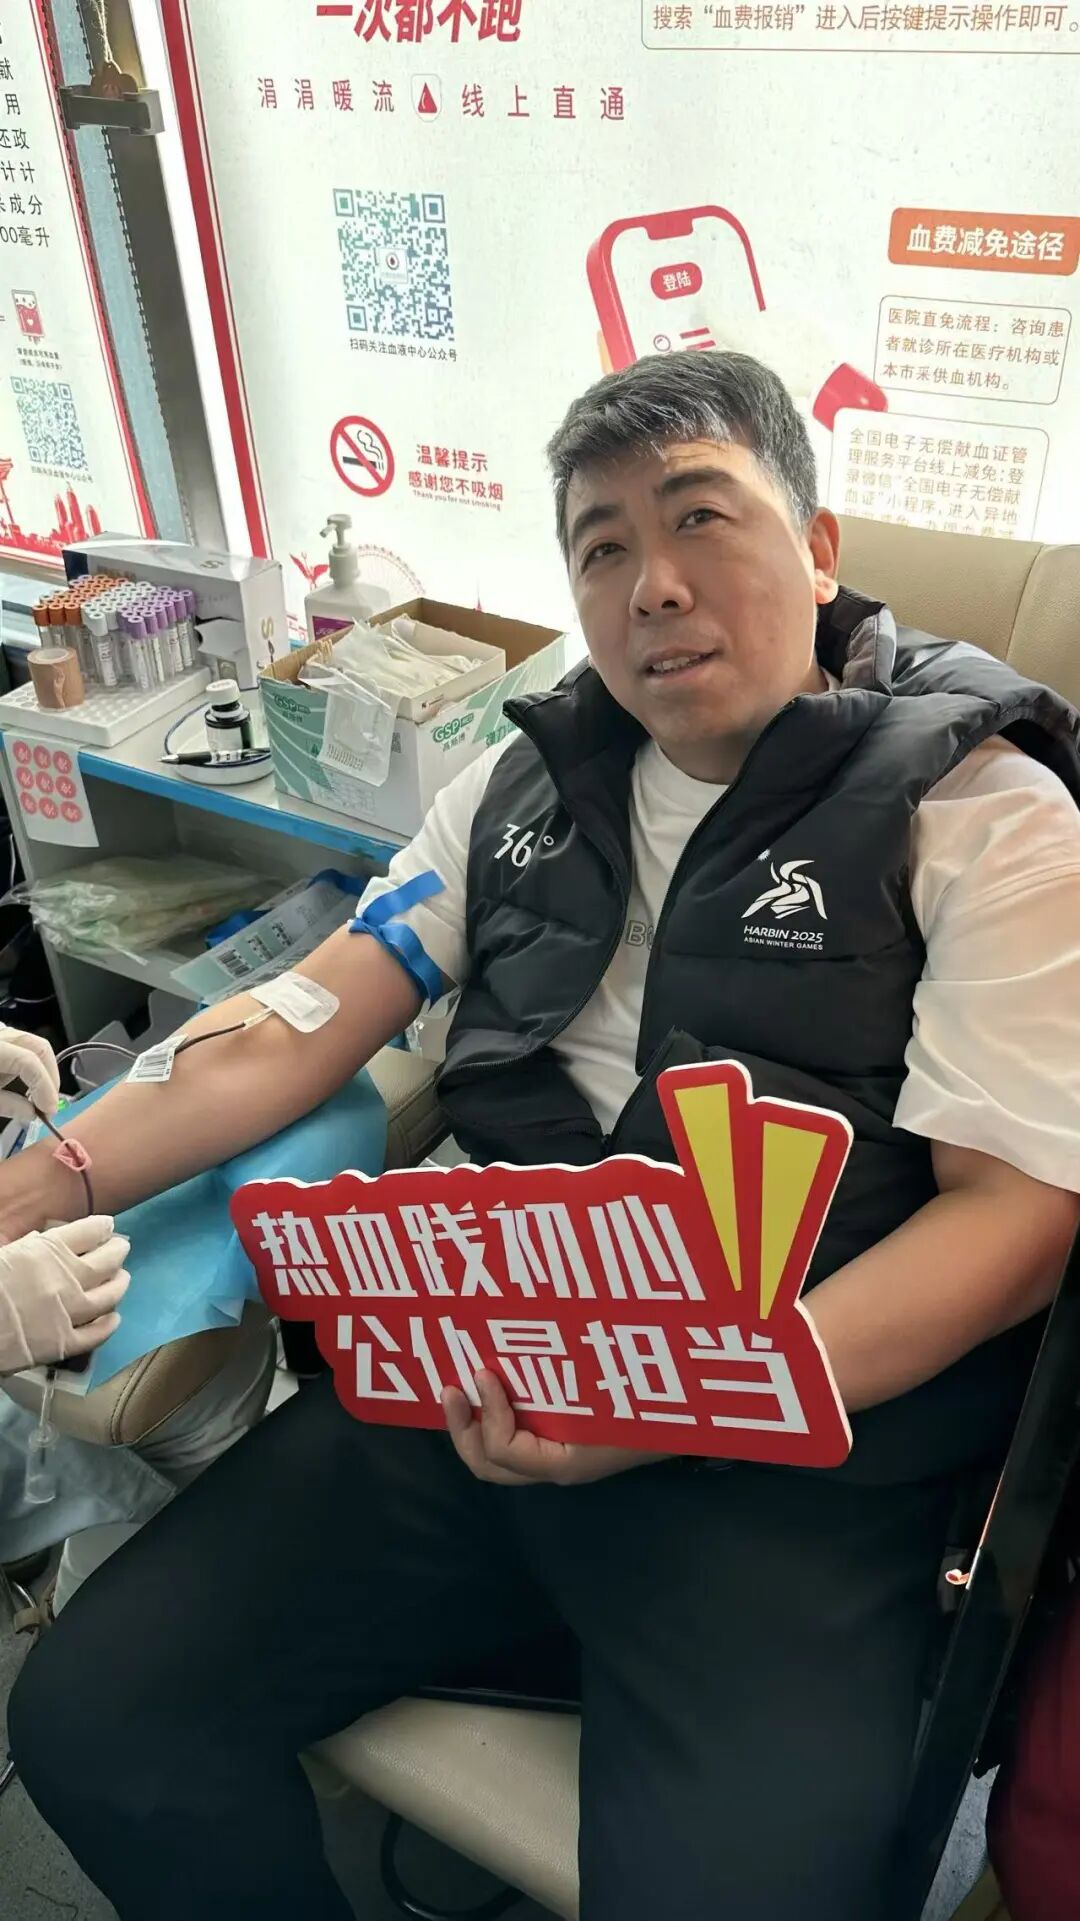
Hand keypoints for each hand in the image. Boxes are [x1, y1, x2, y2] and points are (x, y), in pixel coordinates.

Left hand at [0, 1025, 59, 1124]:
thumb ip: (6, 1105)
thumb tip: (32, 1113)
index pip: (29, 1061)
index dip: (44, 1087)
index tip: (49, 1112)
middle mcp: (0, 1035)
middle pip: (39, 1047)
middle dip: (51, 1076)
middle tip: (50, 1102)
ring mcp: (1, 1034)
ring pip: (33, 1045)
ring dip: (42, 1070)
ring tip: (39, 1095)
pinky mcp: (1, 1039)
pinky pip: (21, 1047)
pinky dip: (29, 1065)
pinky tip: (25, 1083)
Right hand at [0, 1216, 130, 1373]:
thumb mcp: (5, 1252)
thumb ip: (29, 1248)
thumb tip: (44, 1242)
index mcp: (48, 1250)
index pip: (90, 1231)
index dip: (102, 1228)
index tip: (108, 1227)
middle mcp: (68, 1278)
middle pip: (107, 1260)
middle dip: (117, 1251)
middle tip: (121, 1249)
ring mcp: (70, 1312)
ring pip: (109, 1296)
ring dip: (119, 1284)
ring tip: (123, 1278)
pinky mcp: (65, 1343)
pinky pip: (97, 1333)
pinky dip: (109, 1324)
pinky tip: (114, 1318)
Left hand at [443, 1370, 663, 1486]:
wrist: (687, 1417)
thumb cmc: (649, 1403)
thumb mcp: (608, 1394)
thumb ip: (558, 1379)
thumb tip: (505, 1358)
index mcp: (563, 1463)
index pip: (503, 1451)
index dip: (488, 1412)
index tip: (484, 1372)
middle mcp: (552, 1470)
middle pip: (487, 1466)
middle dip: (460, 1428)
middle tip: (449, 1389)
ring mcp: (554, 1460)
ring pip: (495, 1459)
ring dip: (470, 1425)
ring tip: (458, 1390)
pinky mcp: (558, 1444)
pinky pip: (512, 1441)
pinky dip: (492, 1417)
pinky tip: (487, 1387)